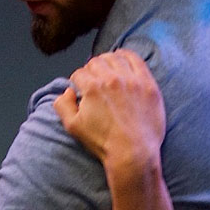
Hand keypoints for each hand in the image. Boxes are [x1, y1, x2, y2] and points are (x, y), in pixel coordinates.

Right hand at [51, 49, 165, 175]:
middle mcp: (112, 79)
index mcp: (92, 87)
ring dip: (108, 61)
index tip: (81, 88)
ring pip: (115, 58)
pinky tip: (123, 59)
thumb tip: (67, 91)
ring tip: (107, 69)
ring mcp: (132, 80)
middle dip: (91, 70)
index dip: (78, 81)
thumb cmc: (103, 142)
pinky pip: (136, 60)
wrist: (133, 153)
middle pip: (96, 62)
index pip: (79, 73)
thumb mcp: (73, 127)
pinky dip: (127, 56)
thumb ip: (62, 105)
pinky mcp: (148, 84)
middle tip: (94, 80)